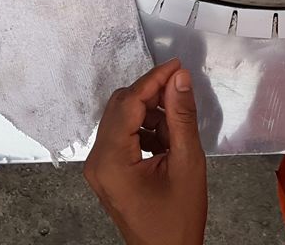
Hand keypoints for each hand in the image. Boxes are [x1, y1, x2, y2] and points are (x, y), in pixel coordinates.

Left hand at [84, 59, 207, 244]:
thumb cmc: (177, 218)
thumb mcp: (187, 163)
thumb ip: (182, 117)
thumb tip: (179, 80)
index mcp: (111, 160)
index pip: (129, 103)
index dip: (154, 80)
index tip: (177, 67)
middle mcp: (97, 161)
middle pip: (120, 107)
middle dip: (151, 94)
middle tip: (181, 87)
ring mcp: (99, 168)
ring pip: (122, 119)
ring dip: (149, 112)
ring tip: (178, 122)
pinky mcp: (107, 172)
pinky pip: (122, 136)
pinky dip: (144, 128)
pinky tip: (168, 136)